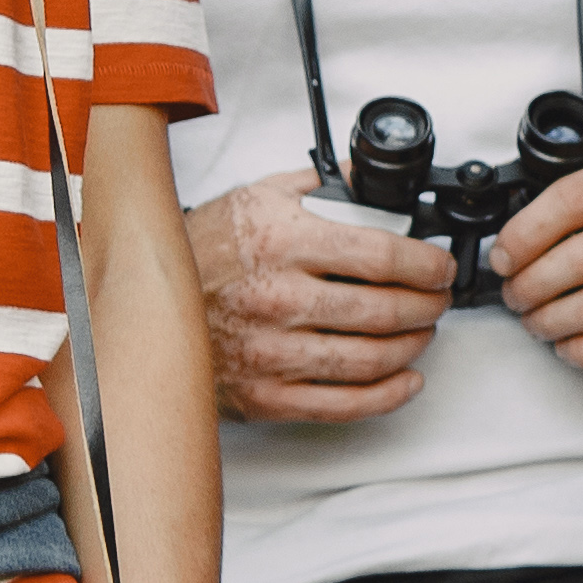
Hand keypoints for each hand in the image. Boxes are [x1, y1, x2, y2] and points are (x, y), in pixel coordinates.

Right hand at [189, 169, 456, 421]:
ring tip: (423, 332)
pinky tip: (406, 379)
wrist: (142, 302)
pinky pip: (341, 404)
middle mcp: (279, 299)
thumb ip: (322, 184)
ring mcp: (272, 352)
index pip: (381, 255)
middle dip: (428, 306)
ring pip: (369, 358)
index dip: (426, 264)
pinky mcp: (265, 394)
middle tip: (438, 299)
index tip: (440, 267)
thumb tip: (372, 178)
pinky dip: (386, 395)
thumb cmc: (202, 250)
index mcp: (283, 243)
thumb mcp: (260, 196)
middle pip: (384, 310)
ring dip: (412, 347)